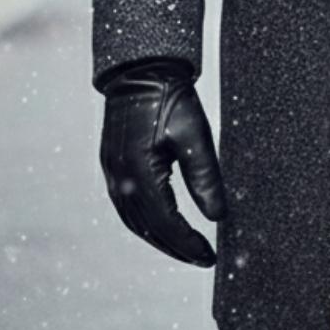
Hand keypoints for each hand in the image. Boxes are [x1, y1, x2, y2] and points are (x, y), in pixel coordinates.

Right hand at [99, 57, 227, 264]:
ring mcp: (111, 173)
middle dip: (176, 247)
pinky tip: (164, 225)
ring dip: (160, 239)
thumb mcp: (194, 136)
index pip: (166, 223)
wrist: (140, 70)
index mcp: (138, 173)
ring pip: (135, 221)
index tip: (210, 256)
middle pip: (148, 229)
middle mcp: (119, 179)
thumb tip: (218, 217)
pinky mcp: (111, 165)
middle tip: (203, 259)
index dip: (188, 243)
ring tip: (187, 248)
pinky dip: (147, 223)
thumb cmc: (171, 98)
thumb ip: (205, 178)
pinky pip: (127, 207)